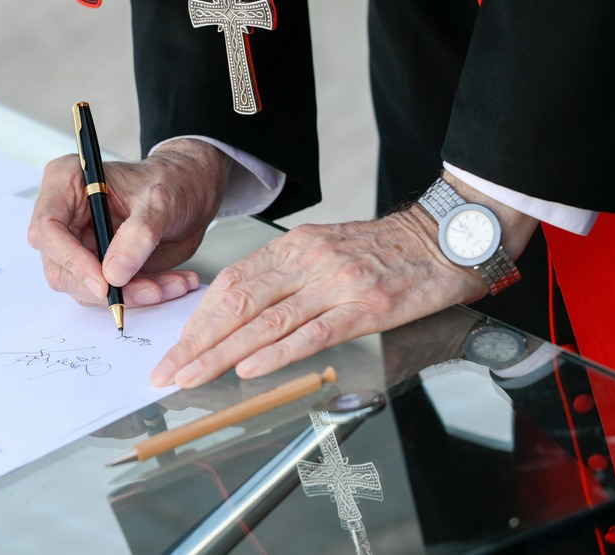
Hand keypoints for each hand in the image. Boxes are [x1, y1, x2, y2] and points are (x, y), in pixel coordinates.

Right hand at [27, 138, 230, 307]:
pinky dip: (140, 295)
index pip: (48, 229)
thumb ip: (138, 235)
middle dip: (106, 288)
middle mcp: (65, 216)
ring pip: (86, 288)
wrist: (190, 191)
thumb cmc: (170, 180)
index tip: (104, 283)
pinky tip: (172, 285)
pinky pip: (109, 293)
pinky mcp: (96, 266)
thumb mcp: (160, 201)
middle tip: (150, 291)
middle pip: (62, 268)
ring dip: (130, 295)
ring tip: (172, 285)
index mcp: (66, 183)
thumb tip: (113, 274)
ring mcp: (78, 244)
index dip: (71, 260)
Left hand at [149, 172, 537, 387]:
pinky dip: (278, 353)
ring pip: (267, 321)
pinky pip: (313, 332)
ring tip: (194, 377)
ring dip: (223, 353)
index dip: (198, 319)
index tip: (175, 348)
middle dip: (197, 342)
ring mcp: (336, 283)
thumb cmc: (384, 249)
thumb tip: (241, 312)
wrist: (445, 237)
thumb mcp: (324, 250)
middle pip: (238, 303)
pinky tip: (251, 368)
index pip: (230, 284)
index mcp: (293, 247)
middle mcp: (308, 261)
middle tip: (169, 372)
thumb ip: (285, 277)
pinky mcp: (365, 306)